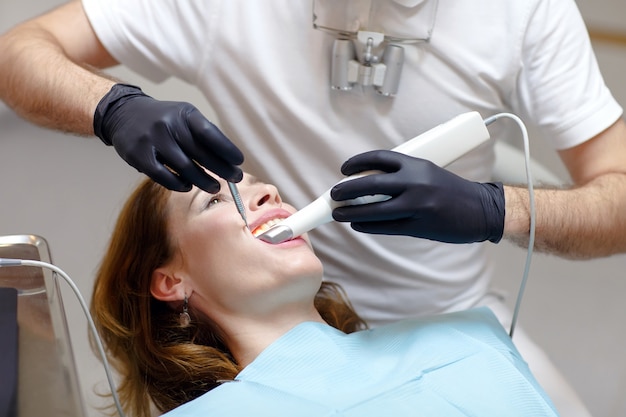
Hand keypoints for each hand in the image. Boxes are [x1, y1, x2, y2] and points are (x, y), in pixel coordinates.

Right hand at [93, 84, 242, 191]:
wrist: (124, 114)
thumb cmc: (164, 120)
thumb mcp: (184, 116)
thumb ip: (203, 134)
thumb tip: (228, 159)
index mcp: (184, 113)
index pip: (209, 133)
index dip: (226, 149)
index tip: (239, 161)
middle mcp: (169, 124)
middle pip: (200, 152)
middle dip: (221, 168)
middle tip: (235, 178)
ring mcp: (153, 139)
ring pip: (184, 167)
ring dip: (203, 180)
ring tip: (215, 187)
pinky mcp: (139, 155)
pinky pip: (163, 175)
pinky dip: (178, 184)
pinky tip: (188, 186)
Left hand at [330, 150, 504, 242]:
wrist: (481, 210)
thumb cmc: (452, 190)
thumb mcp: (428, 173)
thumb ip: (403, 176)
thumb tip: (368, 183)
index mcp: (417, 164)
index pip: (380, 158)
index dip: (357, 162)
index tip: (344, 169)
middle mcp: (415, 182)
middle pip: (370, 184)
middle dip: (346, 189)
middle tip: (334, 194)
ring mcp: (417, 205)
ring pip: (374, 210)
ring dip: (351, 212)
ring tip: (338, 213)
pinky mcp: (419, 226)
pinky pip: (386, 227)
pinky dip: (368, 226)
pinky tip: (358, 225)